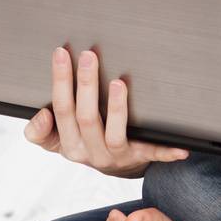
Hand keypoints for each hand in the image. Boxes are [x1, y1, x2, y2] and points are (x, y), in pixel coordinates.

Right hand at [24, 47, 190, 178]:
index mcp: (69, 144)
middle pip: (86, 118)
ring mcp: (116, 156)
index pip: (61, 110)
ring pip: (114, 134)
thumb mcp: (57, 140)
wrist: (116, 167)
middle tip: (89, 56)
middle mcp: (91, 152)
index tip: (61, 53)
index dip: (60, 82)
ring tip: (118, 83)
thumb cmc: (85, 142)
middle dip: (86, 85)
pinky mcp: (140, 158)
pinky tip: (181, 146)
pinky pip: (154, 154)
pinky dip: (166, 151)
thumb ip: (41, 131)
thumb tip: (40, 118)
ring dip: (116, 108)